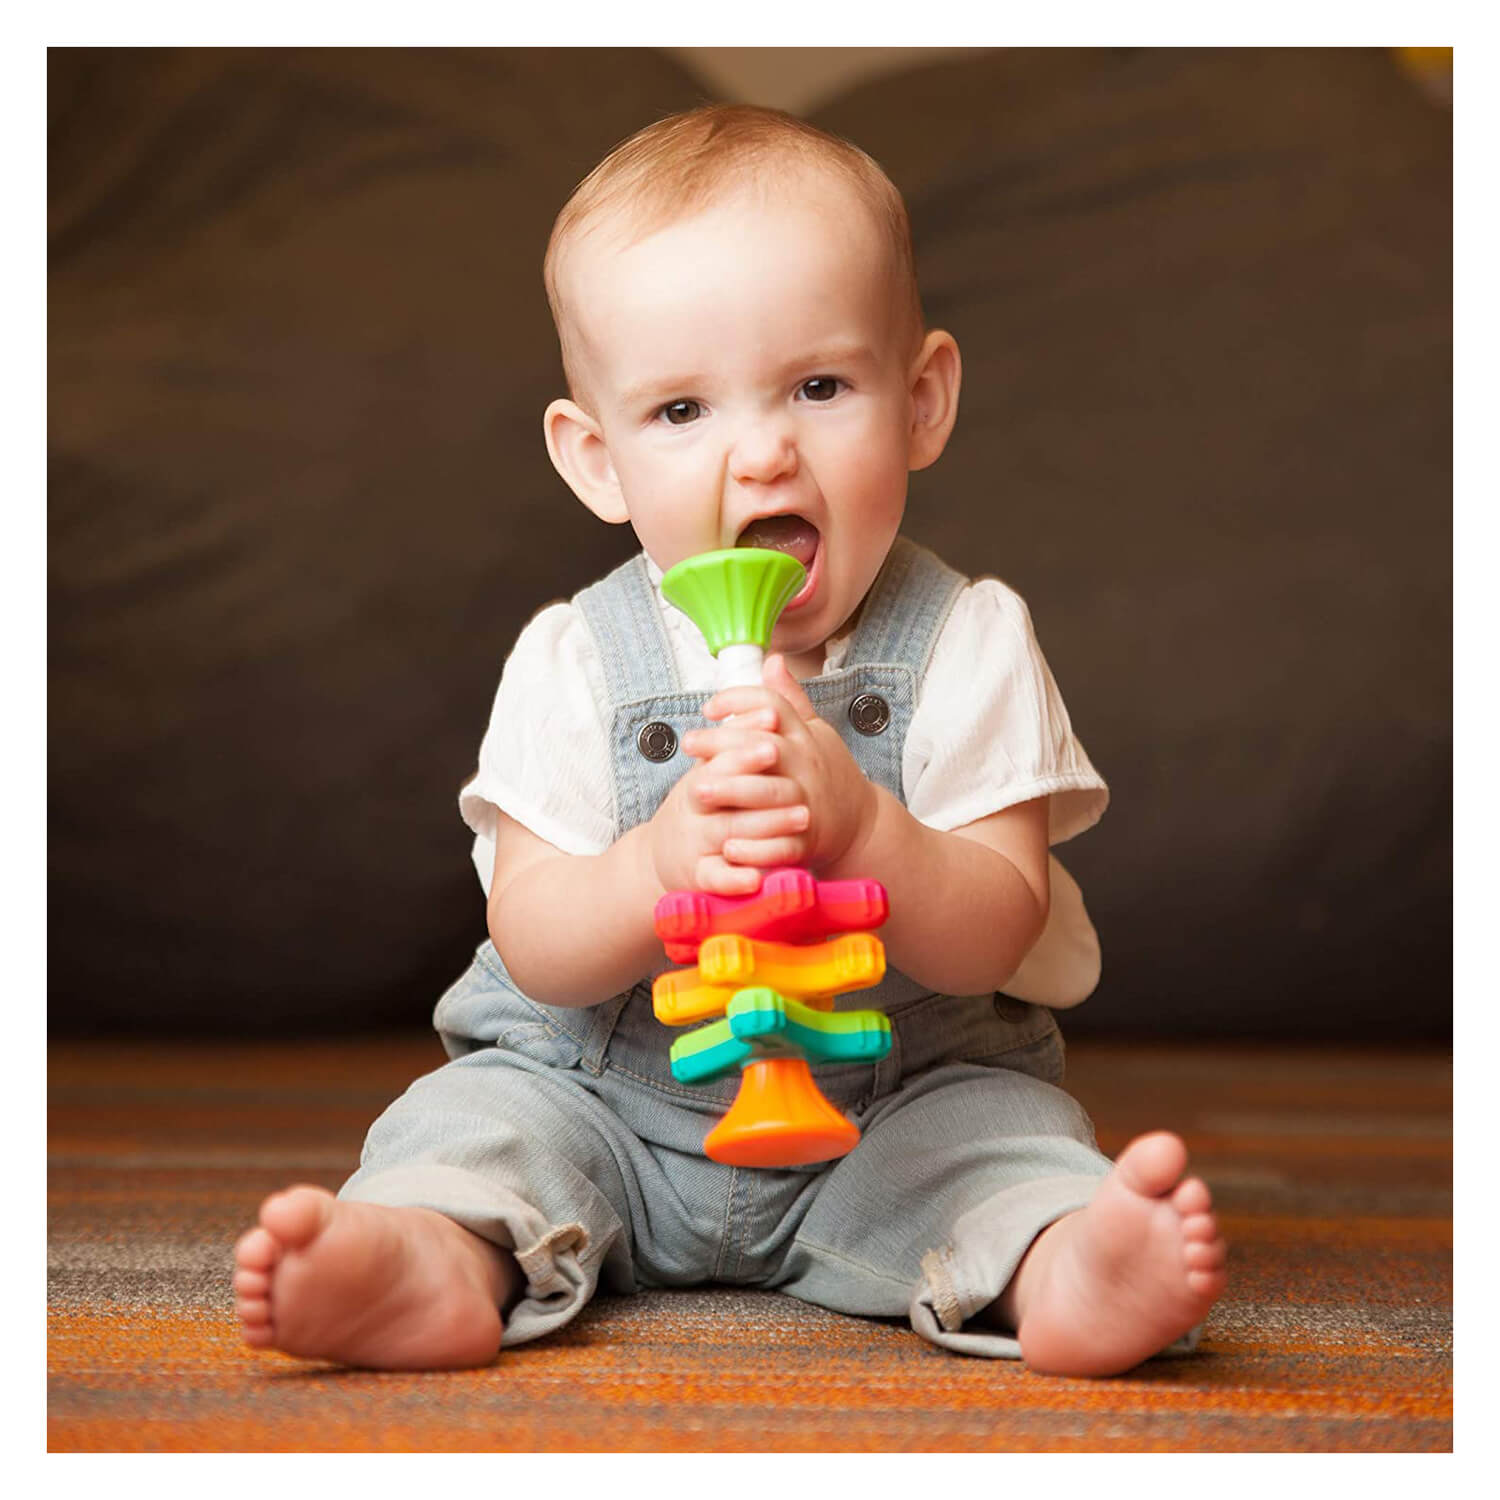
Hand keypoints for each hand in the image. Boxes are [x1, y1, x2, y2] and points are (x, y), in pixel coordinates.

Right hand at [646, 703, 810, 896]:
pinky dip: (737, 878)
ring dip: (765, 826)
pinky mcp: (697, 876)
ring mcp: (694, 841)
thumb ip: (750, 719)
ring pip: (727, 832)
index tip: (775, 728)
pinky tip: (760, 876)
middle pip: (721, 789)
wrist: (668, 857)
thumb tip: (774, 664)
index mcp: (700, 774)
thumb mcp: (718, 760)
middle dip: (756, 779)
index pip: (718, 751)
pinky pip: (716, 878)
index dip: (745, 739)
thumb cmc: (703, 804)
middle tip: (792, 772)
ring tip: (801, 819)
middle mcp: (694, 805)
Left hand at [693, 654, 877, 875]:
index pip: (772, 705)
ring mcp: (806, 801)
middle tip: (689, 743)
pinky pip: (779, 843)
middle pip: (764, 745)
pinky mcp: (805, 839)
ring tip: (696, 791)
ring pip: (768, 793)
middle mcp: (805, 764)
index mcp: (804, 736)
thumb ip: (790, 699)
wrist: (859, 824)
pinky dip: (753, 846)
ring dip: (732, 791)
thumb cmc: (827, 773)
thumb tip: (773, 660)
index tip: (709, 708)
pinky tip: (725, 846)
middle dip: (723, 744)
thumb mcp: (815, 731)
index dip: (739, 700)